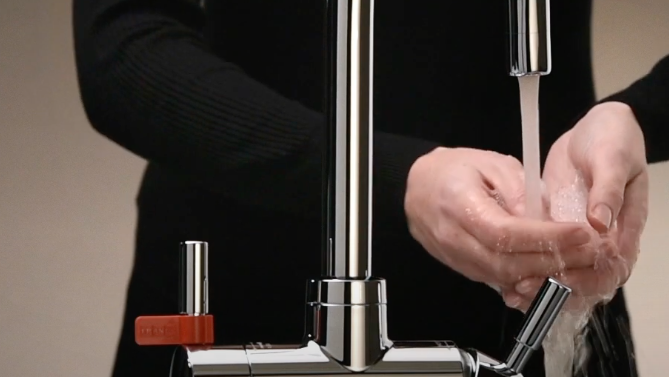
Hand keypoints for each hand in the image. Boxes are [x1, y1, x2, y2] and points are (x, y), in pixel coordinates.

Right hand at [404, 147, 598, 301]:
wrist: (416, 186)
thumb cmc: (453, 169)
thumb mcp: (490, 163)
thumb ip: (518, 190)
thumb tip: (546, 220)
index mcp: (459, 205)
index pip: (505, 233)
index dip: (545, 238)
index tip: (579, 233)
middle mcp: (453, 237)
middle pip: (506, 263)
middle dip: (551, 261)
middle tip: (588, 252)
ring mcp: (454, 257)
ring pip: (502, 277)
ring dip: (541, 275)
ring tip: (575, 262)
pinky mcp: (460, 268)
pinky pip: (495, 279)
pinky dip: (524, 278)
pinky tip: (547, 268)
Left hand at [511, 102, 648, 310]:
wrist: (595, 129)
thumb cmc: (613, 140)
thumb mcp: (613, 159)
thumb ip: (608, 190)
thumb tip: (600, 223)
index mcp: (625, 228)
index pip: (610, 268)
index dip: (585, 278)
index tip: (558, 277)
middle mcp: (604, 240)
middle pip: (585, 281)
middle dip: (555, 288)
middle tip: (525, 287)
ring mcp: (579, 239)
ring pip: (564, 276)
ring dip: (540, 287)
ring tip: (513, 292)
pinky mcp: (558, 232)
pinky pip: (547, 260)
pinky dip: (530, 272)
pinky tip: (507, 282)